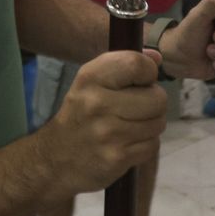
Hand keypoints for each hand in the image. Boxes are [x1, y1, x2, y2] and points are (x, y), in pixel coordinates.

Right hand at [38, 51, 167, 197]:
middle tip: (138, 108)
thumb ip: (125, 64)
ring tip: (131, 126)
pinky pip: (152, 146)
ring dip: (151, 126)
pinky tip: (128, 144)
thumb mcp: (92, 81)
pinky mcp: (116, 157)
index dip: (148, 72)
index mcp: (91, 78)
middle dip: (154, 103)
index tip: (142, 80)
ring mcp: (107, 133)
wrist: (57, 157)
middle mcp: (97, 103)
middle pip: (157, 98)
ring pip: (158, 123)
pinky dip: (146, 146)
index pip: (136, 64)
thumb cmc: (82, 113)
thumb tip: (157, 58)